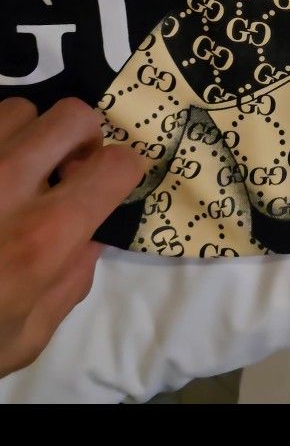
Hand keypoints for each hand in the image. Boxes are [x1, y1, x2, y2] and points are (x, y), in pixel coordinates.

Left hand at [0, 96, 143, 378]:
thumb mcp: (24, 337)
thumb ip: (69, 283)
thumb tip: (91, 236)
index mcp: (42, 236)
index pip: (115, 165)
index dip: (122, 171)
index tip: (107, 186)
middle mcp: (6, 182)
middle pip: (71, 115)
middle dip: (82, 137)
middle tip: (66, 169)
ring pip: (19, 109)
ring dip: (27, 135)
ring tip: (10, 171)